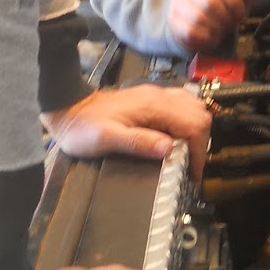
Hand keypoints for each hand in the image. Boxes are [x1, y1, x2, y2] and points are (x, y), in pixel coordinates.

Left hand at [41, 85, 211, 178]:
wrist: (68, 107)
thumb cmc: (84, 128)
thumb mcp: (106, 139)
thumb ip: (138, 142)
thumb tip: (169, 149)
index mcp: (153, 106)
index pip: (193, 124)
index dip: (198, 151)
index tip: (193, 174)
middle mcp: (160, 96)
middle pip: (199, 113)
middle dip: (201, 142)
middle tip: (191, 167)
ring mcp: (156, 95)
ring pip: (194, 107)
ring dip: (196, 131)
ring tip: (187, 155)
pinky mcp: (152, 99)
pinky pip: (182, 105)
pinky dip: (188, 122)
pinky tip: (178, 138)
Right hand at [167, 0, 257, 53]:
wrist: (190, 12)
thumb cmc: (218, 1)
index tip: (240, 12)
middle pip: (209, 2)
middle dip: (225, 17)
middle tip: (231, 23)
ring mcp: (177, 2)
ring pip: (198, 18)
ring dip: (216, 28)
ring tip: (221, 30)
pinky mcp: (173, 20)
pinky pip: (190, 32)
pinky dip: (205, 38)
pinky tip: (212, 37)